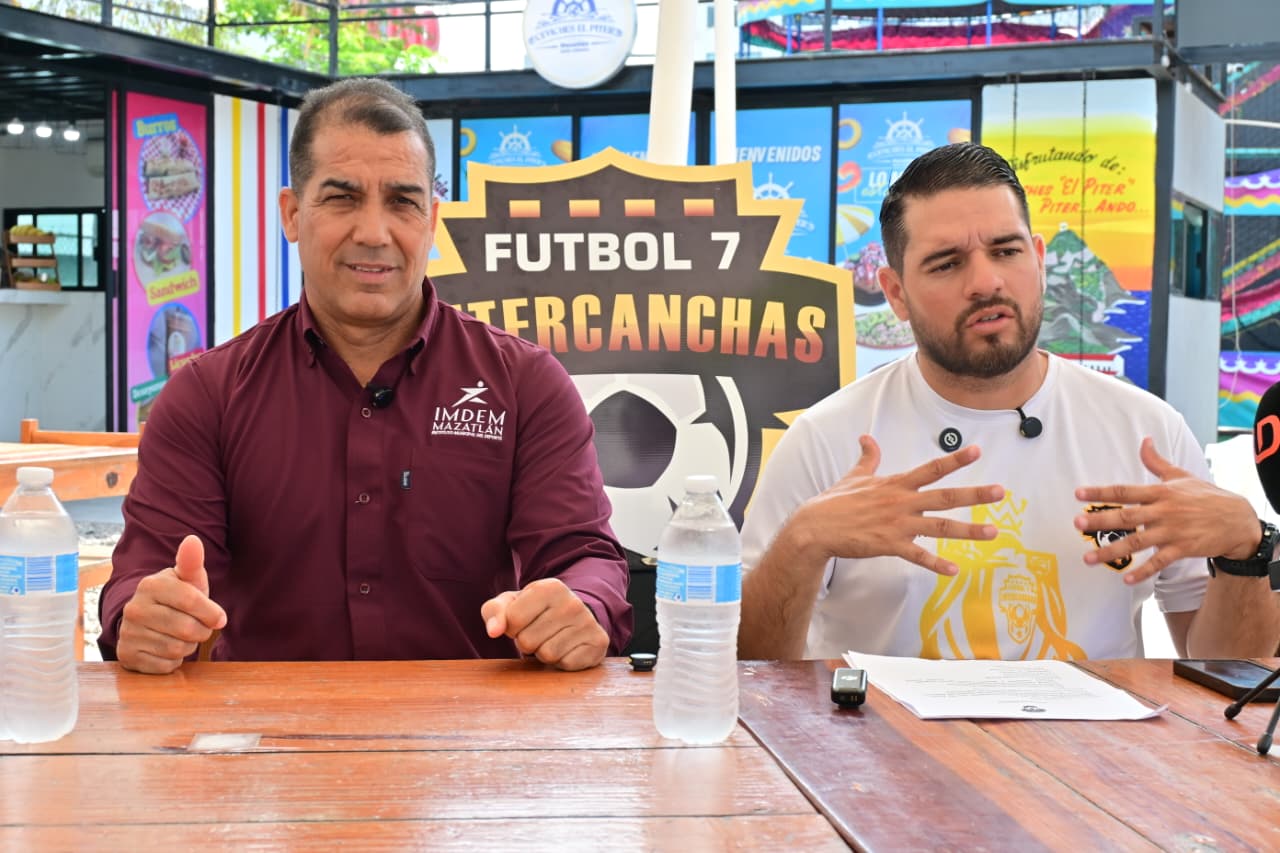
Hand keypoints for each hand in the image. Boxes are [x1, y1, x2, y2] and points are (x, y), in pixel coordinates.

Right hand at [117, 534, 227, 673]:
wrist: (148, 619)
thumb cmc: (177, 597)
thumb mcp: (187, 579)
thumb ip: (192, 562)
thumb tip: (193, 540)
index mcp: (150, 585)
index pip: (192, 601)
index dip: (212, 613)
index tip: (218, 617)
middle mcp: (134, 608)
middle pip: (188, 629)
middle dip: (201, 631)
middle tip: (197, 626)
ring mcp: (128, 633)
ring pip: (177, 649)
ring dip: (188, 646)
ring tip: (181, 635)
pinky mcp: (127, 656)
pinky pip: (165, 666)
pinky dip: (173, 661)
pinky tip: (167, 648)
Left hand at [481, 578, 608, 670]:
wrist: (575, 615)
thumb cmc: (535, 610)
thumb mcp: (511, 604)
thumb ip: (493, 611)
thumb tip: (493, 631)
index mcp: (549, 587)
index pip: (512, 621)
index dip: (511, 627)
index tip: (523, 621)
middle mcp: (572, 602)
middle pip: (528, 641)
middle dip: (527, 642)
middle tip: (538, 633)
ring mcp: (588, 623)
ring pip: (547, 655)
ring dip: (543, 653)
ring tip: (551, 640)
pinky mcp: (598, 643)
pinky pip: (566, 664)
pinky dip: (561, 662)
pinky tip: (566, 648)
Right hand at [790, 435, 1003, 575]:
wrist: (815, 527)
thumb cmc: (834, 502)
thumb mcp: (854, 475)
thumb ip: (868, 458)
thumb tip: (867, 437)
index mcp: (896, 484)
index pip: (931, 468)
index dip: (955, 460)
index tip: (977, 451)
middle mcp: (901, 502)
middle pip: (945, 496)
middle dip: (975, 494)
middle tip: (1001, 492)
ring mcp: (897, 525)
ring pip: (940, 527)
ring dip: (968, 531)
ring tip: (992, 532)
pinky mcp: (889, 545)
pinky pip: (917, 556)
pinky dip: (936, 564)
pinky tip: (953, 570)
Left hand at [1074, 437, 1260, 584]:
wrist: (1238, 520)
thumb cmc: (1206, 496)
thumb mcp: (1181, 475)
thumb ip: (1157, 462)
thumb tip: (1144, 440)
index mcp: (1160, 492)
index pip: (1125, 491)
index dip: (1101, 492)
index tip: (1078, 494)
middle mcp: (1164, 511)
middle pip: (1126, 517)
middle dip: (1100, 521)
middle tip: (1076, 524)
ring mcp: (1173, 531)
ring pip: (1137, 542)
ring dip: (1112, 551)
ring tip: (1089, 558)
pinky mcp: (1183, 549)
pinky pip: (1159, 562)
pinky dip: (1143, 571)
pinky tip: (1126, 579)